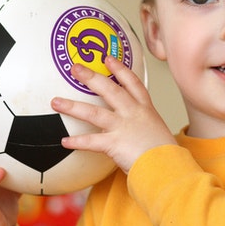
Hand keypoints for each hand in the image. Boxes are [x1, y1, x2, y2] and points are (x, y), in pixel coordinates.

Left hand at [52, 55, 176, 172]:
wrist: (168, 166)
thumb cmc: (163, 153)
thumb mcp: (156, 130)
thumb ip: (141, 125)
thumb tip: (130, 129)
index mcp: (145, 109)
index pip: (132, 82)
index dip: (119, 69)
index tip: (108, 58)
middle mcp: (133, 113)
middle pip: (110, 89)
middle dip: (91, 77)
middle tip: (76, 68)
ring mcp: (123, 127)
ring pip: (94, 112)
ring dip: (72, 106)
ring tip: (56, 102)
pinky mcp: (115, 143)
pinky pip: (91, 141)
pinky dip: (77, 142)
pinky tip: (64, 141)